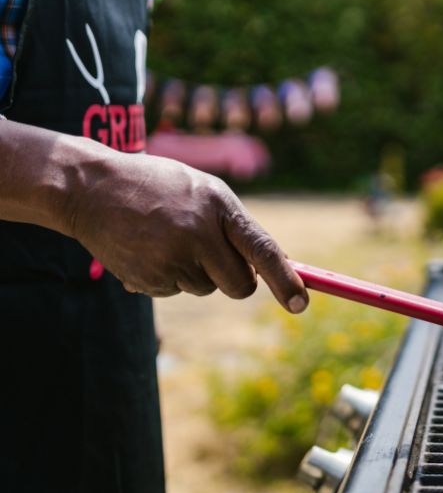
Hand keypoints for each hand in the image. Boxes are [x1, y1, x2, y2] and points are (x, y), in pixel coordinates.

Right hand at [63, 143, 308, 312]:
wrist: (91, 188)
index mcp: (218, 206)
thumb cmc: (160, 187)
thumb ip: (238, 226)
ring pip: (206, 287)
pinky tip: (148, 248)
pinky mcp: (148, 279)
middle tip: (213, 255)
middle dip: (235, 280)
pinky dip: (168, 276)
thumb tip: (280, 264)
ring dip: (196, 272)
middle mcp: (198, 234)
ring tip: (167, 238)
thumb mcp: (204, 192)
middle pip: (239, 285)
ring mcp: (171, 259)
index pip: (262, 249)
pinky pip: (176, 290)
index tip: (301, 305)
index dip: (285, 280)